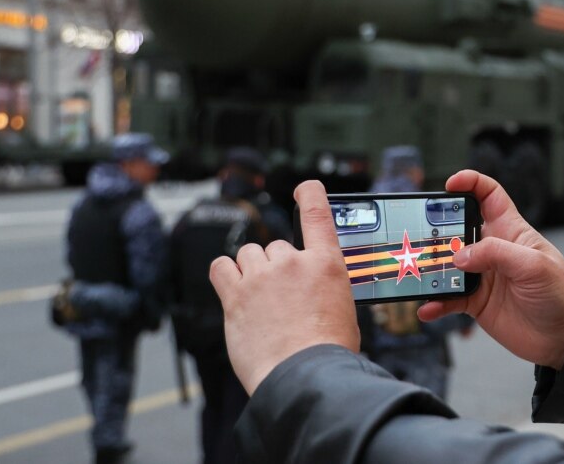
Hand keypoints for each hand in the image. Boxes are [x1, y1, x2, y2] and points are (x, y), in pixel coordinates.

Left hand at [210, 180, 359, 394]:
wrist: (305, 375)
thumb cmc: (327, 351)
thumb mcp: (342, 309)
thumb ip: (324, 287)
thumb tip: (312, 290)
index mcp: (326, 264)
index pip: (317, 213)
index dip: (309, 194)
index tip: (305, 188)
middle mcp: (293, 262)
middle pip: (277, 247)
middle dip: (277, 267)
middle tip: (282, 297)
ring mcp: (262, 276)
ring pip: (249, 255)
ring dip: (252, 271)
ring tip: (258, 298)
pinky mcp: (235, 295)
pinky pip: (221, 267)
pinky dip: (225, 274)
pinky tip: (232, 289)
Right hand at [418, 170, 563, 369]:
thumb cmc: (559, 293)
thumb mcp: (534, 266)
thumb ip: (497, 254)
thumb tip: (460, 256)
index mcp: (511, 230)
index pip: (489, 195)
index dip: (470, 183)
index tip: (450, 184)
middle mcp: (493, 249)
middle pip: (458, 229)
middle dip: (438, 229)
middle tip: (421, 235)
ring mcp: (483, 276)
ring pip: (448, 265)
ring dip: (432, 268)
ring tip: (418, 274)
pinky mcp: (477, 302)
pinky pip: (450, 299)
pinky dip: (437, 303)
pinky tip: (428, 308)